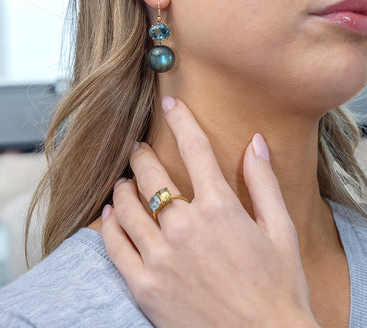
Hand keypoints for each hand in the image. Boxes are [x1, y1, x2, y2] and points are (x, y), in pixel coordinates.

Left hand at [101, 96, 319, 327]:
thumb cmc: (277, 287)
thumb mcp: (281, 231)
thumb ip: (264, 183)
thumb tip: (255, 143)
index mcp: (220, 210)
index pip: (196, 149)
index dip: (182, 120)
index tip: (170, 104)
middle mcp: (186, 228)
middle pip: (152, 176)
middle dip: (142, 155)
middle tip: (138, 148)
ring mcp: (161, 258)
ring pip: (127, 206)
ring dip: (123, 186)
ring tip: (124, 180)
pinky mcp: (145, 286)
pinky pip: (116, 245)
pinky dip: (110, 223)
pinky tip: (112, 213)